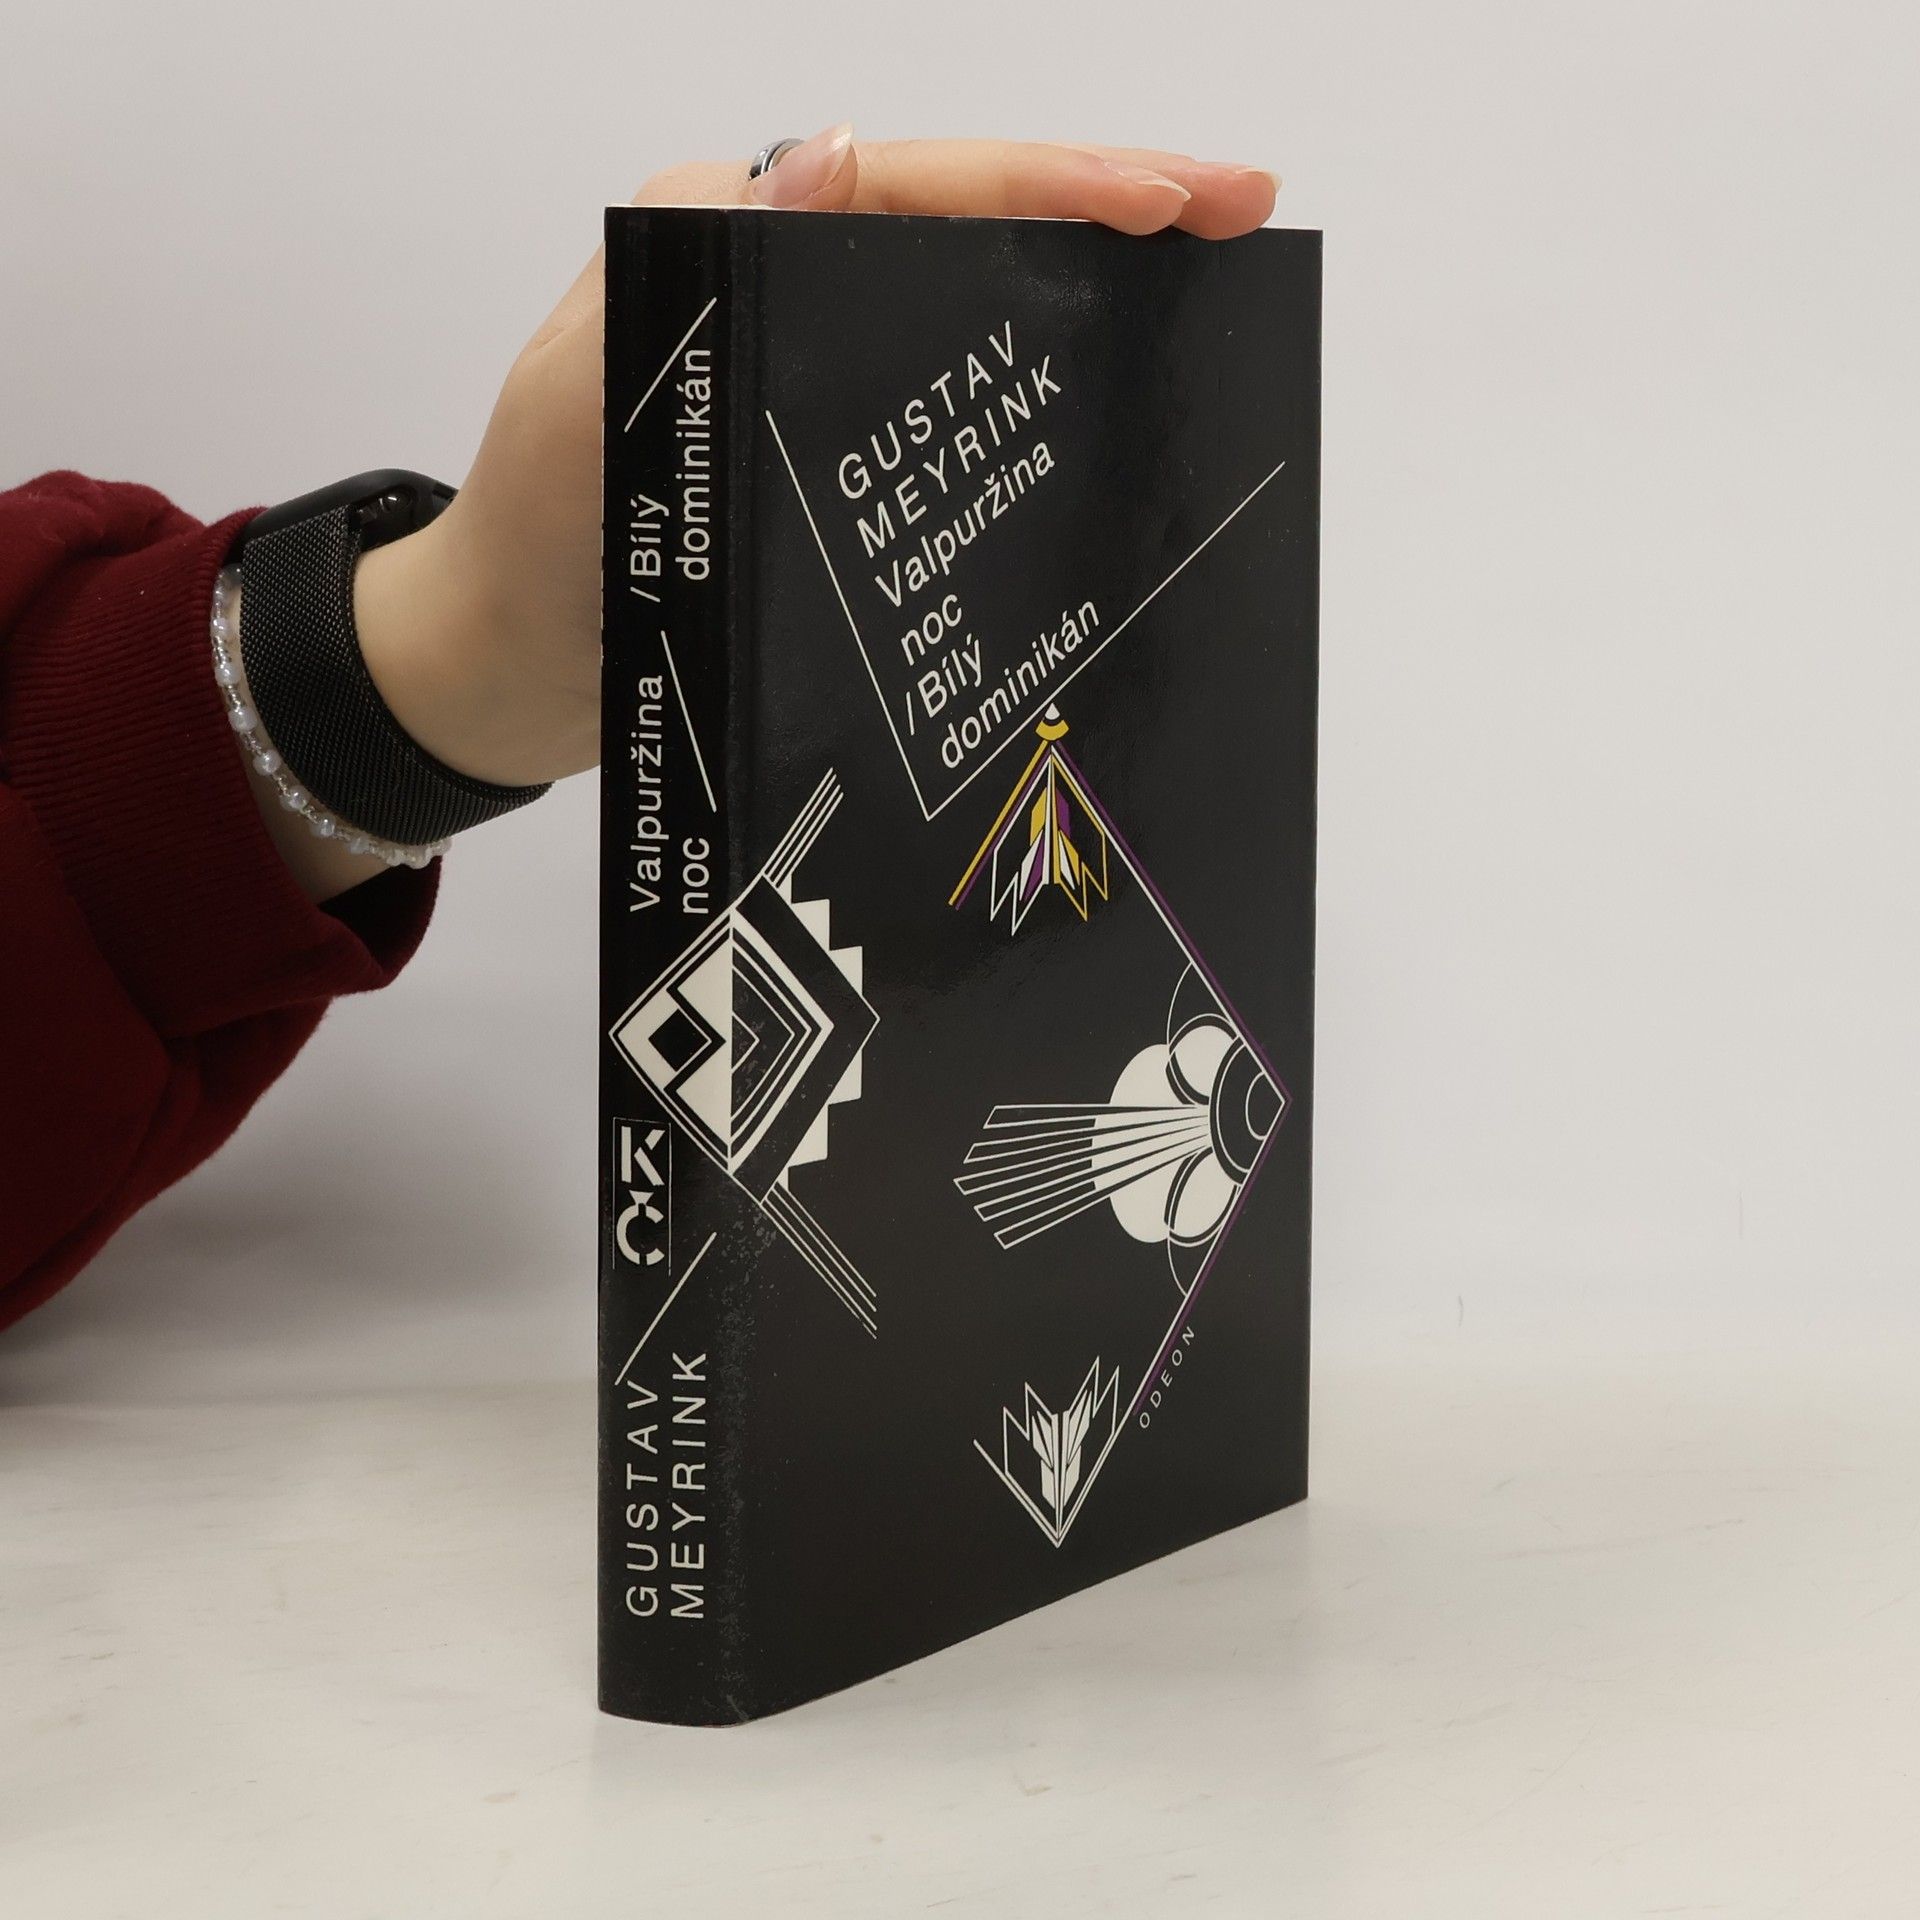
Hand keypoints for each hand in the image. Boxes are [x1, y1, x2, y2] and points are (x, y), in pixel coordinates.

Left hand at [296, 131, 1276, 898]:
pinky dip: (1026, 382)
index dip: (1058, 180)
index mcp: (720, 237)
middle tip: (1239, 215)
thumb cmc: (531, 547)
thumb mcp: (589, 399)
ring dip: (1085, 286)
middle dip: (1107, 207)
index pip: (915, 182)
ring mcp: (803, 363)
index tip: (1182, 193)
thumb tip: (833, 150)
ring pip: (966, 297)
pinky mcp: (819, 443)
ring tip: (1203, 287)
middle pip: (965, 220)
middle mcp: (774, 282)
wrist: (504, 672)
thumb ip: (697, 279)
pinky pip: (940, 388)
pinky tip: (1102, 400)